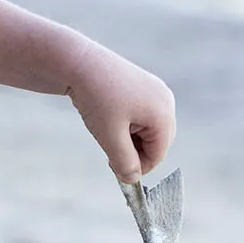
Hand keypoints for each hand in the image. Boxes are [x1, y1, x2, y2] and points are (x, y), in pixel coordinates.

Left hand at [66, 46, 174, 180]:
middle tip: (109, 150)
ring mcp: (156, 91)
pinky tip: (109, 117)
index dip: (137, 167)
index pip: (158, 154)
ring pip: (148, 130)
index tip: (114, 167)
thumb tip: (132, 180)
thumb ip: (124, 162)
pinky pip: (142, 116)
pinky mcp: (143, 86)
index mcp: (163, 113)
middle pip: (157, 142)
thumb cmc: (97, 98)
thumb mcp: (110, 137)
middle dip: (134, 151)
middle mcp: (166, 100)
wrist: (78, 62)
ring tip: (106, 130)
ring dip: (129, 138)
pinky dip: (127, 124)